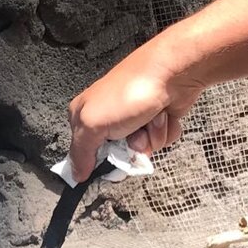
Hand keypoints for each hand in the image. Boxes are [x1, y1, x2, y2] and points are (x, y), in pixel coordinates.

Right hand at [67, 36, 205, 181]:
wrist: (171, 72)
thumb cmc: (129, 91)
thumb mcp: (92, 123)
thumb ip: (81, 152)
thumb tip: (77, 175)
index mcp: (84, 116)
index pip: (85, 154)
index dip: (101, 160)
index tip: (111, 158)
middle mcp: (108, 117)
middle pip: (118, 155)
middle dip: (130, 148)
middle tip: (132, 132)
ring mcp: (133, 118)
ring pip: (143, 148)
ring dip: (150, 137)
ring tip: (150, 116)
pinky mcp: (155, 118)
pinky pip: (161, 139)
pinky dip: (164, 130)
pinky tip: (163, 113)